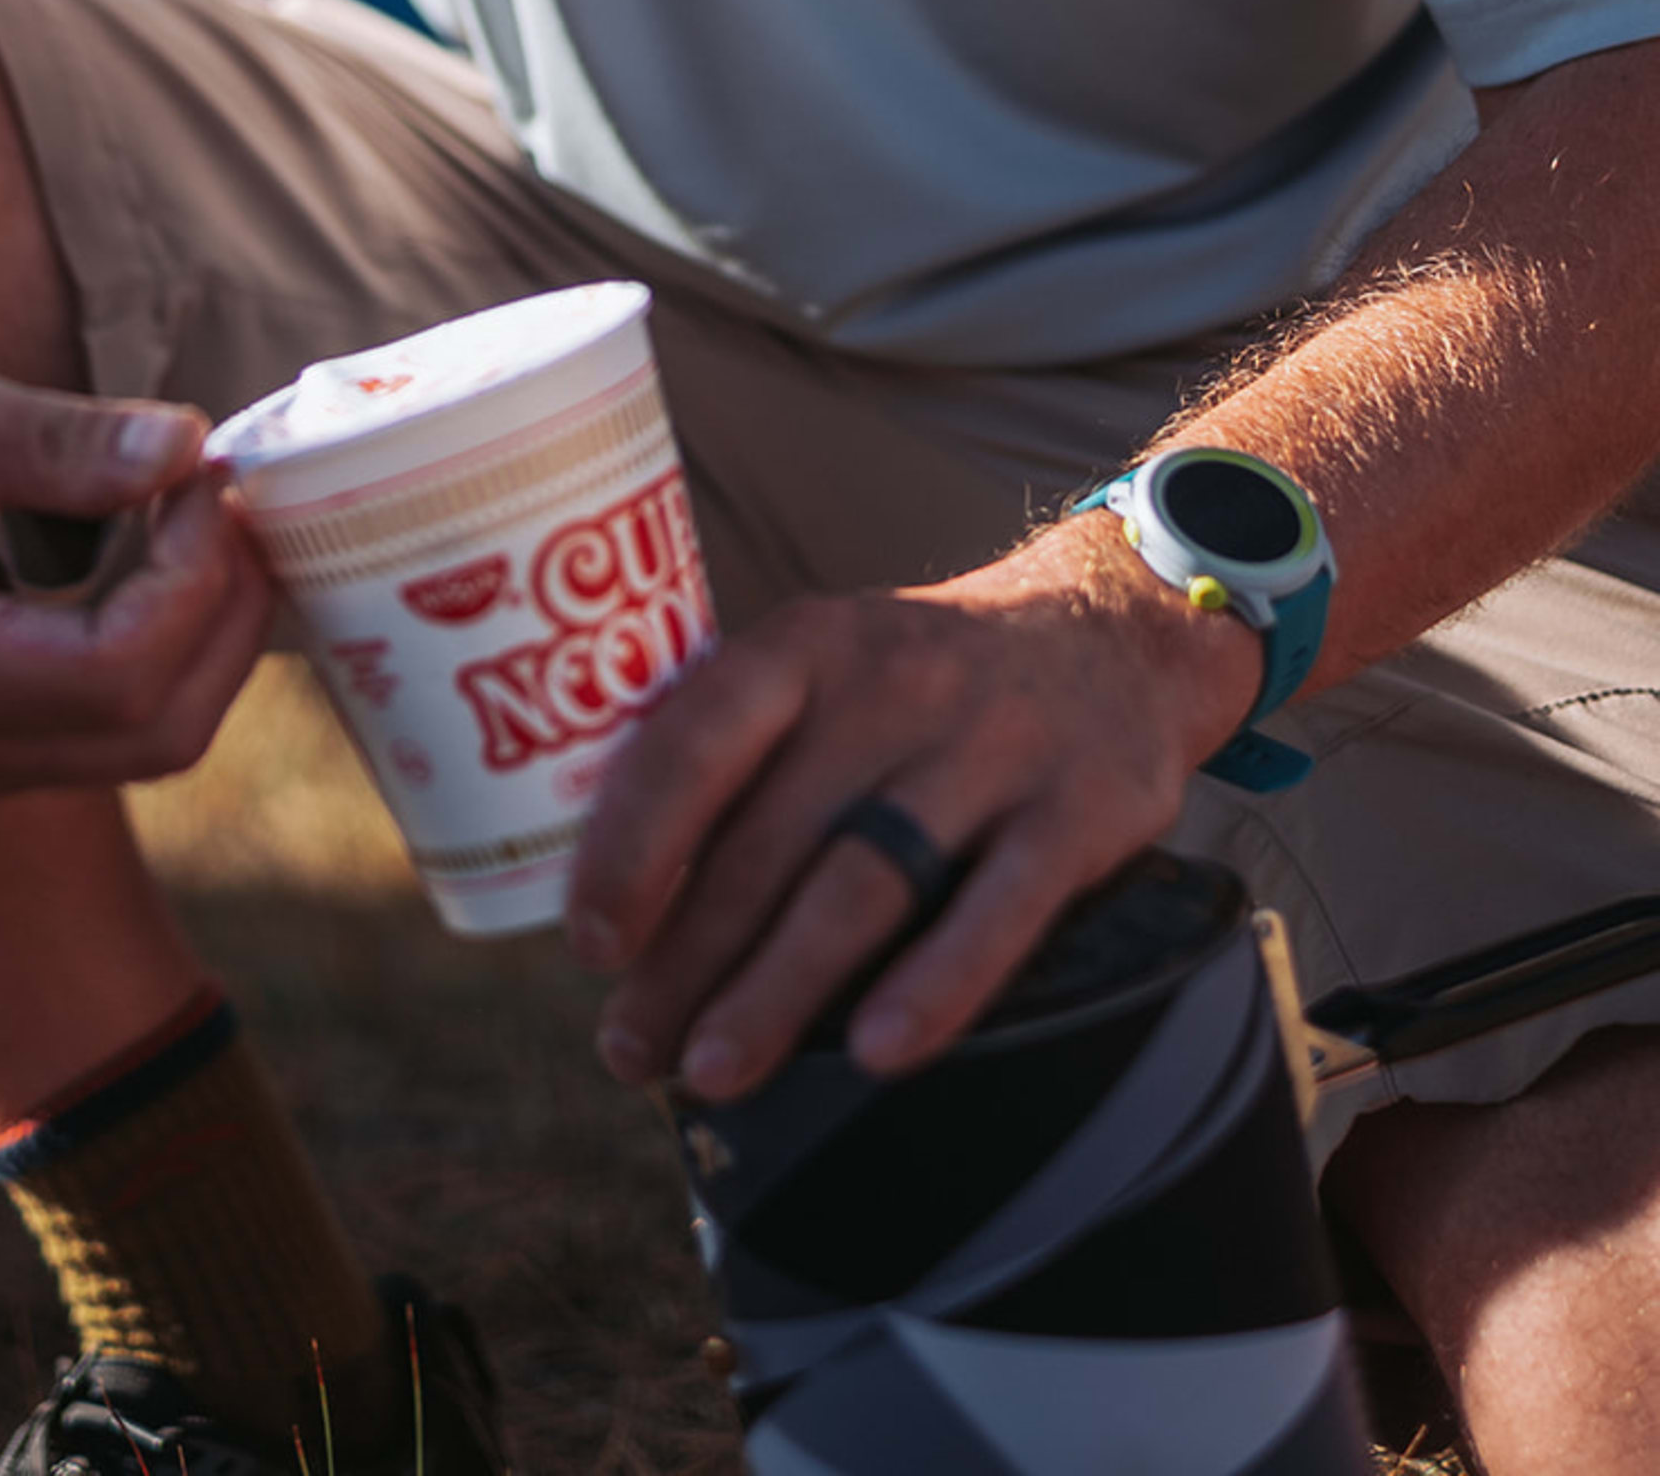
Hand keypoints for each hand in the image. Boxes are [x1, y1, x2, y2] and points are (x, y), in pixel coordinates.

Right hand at [0, 356, 275, 796]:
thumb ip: (62, 443)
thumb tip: (192, 448)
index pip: (119, 670)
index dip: (194, 572)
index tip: (203, 467)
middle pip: (157, 730)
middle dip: (228, 613)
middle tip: (238, 496)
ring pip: (146, 742)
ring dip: (208, 636)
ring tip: (211, 516)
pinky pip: (109, 729)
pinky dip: (164, 650)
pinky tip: (165, 556)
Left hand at [563, 518, 1256, 1097]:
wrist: (1113, 631)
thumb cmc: (924, 680)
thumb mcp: (826, 666)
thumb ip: (737, 750)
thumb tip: (613, 889)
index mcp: (808, 645)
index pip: (697, 737)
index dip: (633, 843)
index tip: (589, 941)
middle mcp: (894, 685)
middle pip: (770, 840)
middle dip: (689, 958)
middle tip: (630, 1049)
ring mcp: (991, 748)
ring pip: (864, 883)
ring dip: (780, 989)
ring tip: (713, 1072)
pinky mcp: (1077, 811)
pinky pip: (999, 910)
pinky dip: (934, 986)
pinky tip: (873, 1055)